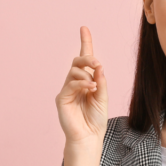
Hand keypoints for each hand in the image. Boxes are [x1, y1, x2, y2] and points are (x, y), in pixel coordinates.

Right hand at [56, 26, 108, 143]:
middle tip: (97, 64)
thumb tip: (99, 66)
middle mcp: (75, 82)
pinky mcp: (62, 98)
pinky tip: (90, 88)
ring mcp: (67, 89)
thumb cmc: (96, 119)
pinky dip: (82, 84)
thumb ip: (101, 82)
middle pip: (78, 62)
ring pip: (74, 71)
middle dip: (87, 58)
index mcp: (86, 81)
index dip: (85, 42)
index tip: (84, 28)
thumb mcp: (103, 98)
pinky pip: (71, 84)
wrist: (89, 137)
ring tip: (95, 85)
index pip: (85, 60)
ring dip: (86, 74)